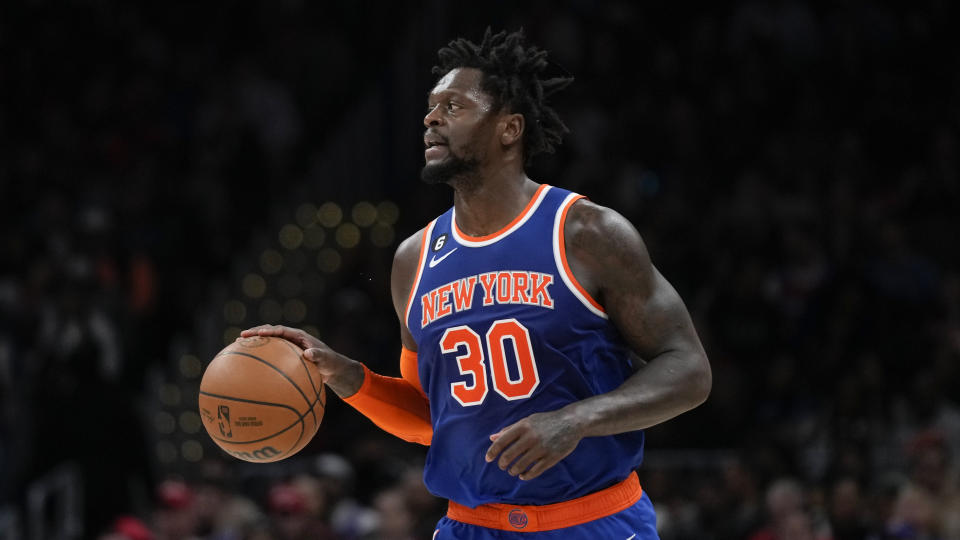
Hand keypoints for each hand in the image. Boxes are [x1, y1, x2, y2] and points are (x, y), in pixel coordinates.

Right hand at [239, 325, 363, 396]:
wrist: (332, 368)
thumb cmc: (330, 363)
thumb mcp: (326, 359)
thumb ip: (318, 355)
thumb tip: (308, 353)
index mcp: (299, 336)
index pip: (282, 330)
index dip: (270, 331)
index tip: (259, 333)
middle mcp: (291, 339)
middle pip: (270, 332)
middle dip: (256, 333)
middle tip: (241, 336)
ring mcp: (286, 347)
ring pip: (267, 342)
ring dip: (254, 343)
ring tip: (238, 345)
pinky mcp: (284, 356)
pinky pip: (270, 355)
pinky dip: (259, 357)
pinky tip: (247, 366)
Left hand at [484, 408, 584, 480]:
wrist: (572, 422)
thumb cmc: (547, 421)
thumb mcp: (528, 420)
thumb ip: (510, 429)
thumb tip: (492, 437)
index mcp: (523, 426)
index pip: (502, 441)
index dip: (492, 451)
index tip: (488, 459)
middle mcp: (531, 437)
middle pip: (509, 455)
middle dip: (502, 464)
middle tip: (502, 466)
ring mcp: (542, 448)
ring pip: (520, 465)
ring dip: (513, 471)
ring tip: (512, 470)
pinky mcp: (551, 458)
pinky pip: (534, 471)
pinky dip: (526, 475)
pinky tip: (523, 475)